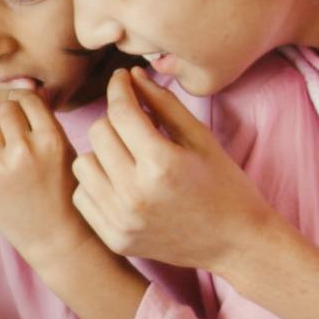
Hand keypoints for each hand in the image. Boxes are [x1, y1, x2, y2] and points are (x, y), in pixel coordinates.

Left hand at [0, 88, 101, 275]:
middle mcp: (24, 151)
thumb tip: (23, 90)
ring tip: (7, 157)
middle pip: (4, 110)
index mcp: (51, 140)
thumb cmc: (65, 194)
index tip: (24, 112)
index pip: (27, 100)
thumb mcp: (66, 153)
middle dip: (9, 119)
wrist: (57, 239)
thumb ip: (44, 123)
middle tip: (15, 137)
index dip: (24, 103)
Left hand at [72, 68, 279, 271]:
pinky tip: (119, 182)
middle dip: (113, 120)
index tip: (122, 78)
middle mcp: (135, 194)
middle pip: (97, 133)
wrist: (236, 243)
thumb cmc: (225, 185)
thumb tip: (132, 75)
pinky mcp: (115, 239)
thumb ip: (164, 104)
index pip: (120, 112)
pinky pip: (82, 196)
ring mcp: (121, 221)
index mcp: (162, 165)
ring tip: (126, 155)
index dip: (119, 87)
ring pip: (83, 163)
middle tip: (133, 123)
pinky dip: (96, 183)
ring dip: (101, 152)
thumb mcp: (201, 138)